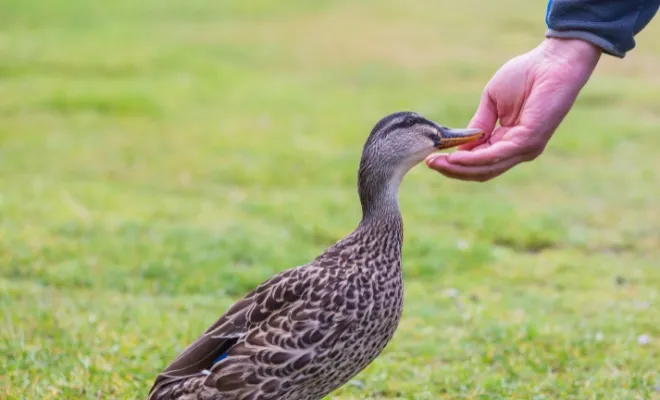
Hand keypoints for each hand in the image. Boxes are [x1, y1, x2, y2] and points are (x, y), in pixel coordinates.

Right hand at [426, 38, 601, 181]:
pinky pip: (496, 155)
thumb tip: (461, 143)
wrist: (553, 61)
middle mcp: (518, 150)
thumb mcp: (492, 102)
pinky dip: (474, 159)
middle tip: (430, 165)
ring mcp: (525, 148)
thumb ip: (478, 124)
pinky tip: (456, 156)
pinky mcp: (528, 140)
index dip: (456, 163)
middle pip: (482, 171)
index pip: (480, 162)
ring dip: (460, 168)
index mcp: (510, 141)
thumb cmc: (526, 74)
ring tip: (438, 163)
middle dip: (454, 170)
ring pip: (487, 168)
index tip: (433, 159)